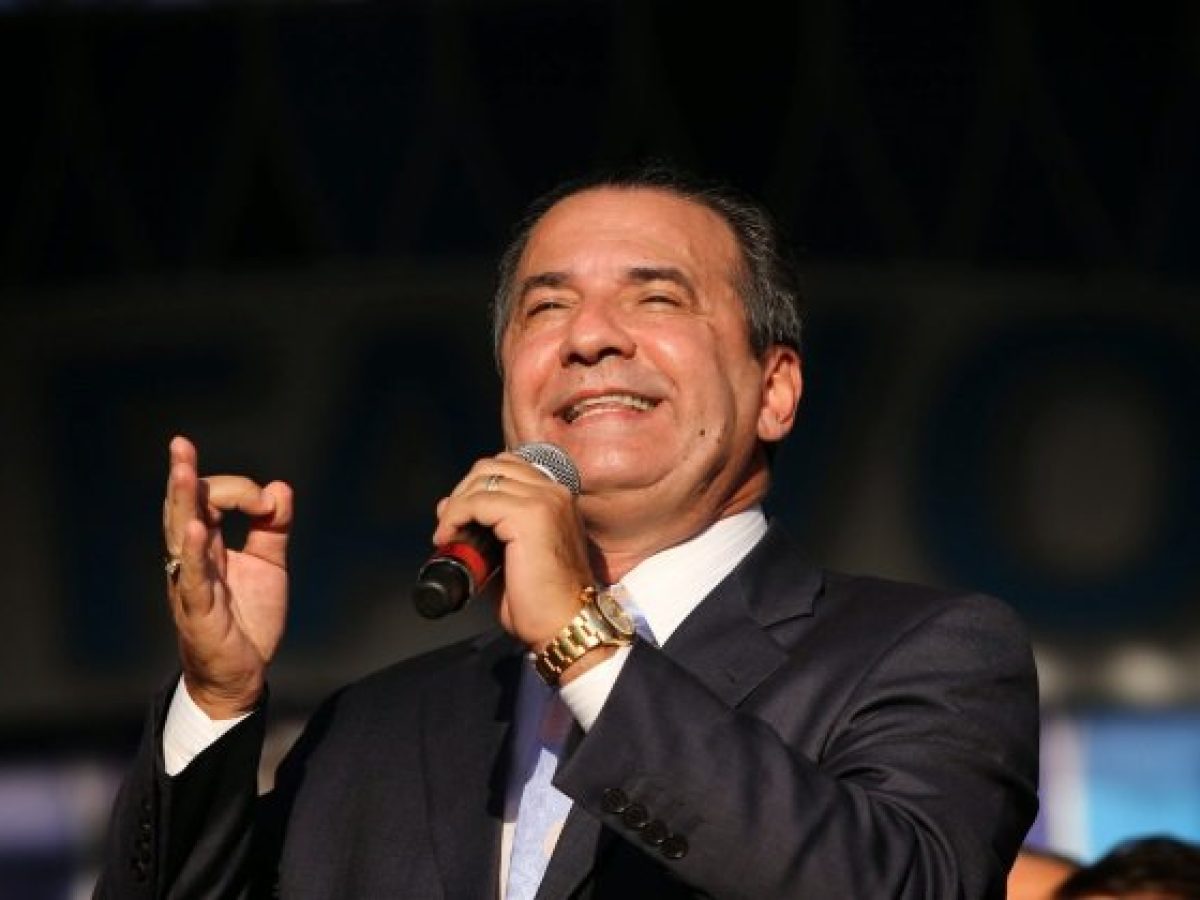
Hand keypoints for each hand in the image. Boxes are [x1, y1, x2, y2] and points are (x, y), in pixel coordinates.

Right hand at [163, 436, 292, 718]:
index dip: (242, 491)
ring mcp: (191, 582)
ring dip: (181, 501)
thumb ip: (274, 528)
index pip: (212, 501)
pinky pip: (193, 576)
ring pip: (180, 535)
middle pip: (183, 508)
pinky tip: (195, 527)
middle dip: (183, 476)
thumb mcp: (268, 565)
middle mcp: (192, 559)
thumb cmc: (247, 618)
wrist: (243, 673)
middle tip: (180, 444)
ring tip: (180, 470)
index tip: (269, 504)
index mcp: (208, 546)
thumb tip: (280, 488)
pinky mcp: (199, 609)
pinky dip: (193, 550)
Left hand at [432, 452, 593, 651]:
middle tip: (448, 525)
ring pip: (483, 480)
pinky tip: (448, 539)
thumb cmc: (542, 600)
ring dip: (457, 504)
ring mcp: (544, 501)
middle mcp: (554, 492)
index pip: (508, 468)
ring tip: (447, 533)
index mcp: (556, 498)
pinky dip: (455, 516)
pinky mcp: (530, 516)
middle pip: (492, 467)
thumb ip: (485, 528)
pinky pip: (478, 502)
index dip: (476, 487)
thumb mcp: (511, 554)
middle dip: (463, 491)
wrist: (566, 624)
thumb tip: (447, 507)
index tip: (458, 516)